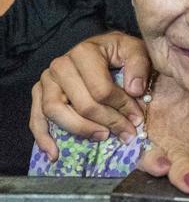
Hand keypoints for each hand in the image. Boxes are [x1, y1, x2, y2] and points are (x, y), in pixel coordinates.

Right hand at [30, 32, 150, 159]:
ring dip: (80, 130)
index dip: (121, 107)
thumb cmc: (119, 52)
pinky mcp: (39, 93)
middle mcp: (60, 65)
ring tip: (102, 137)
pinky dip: (43, 138)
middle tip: (125, 132)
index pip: (101, 89)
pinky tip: (54, 154)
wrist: (101, 48)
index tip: (137, 119)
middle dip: (107, 121)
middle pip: (81, 104)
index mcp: (84, 52)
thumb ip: (139, 65)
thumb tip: (134, 90)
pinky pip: (36, 118)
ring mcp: (47, 80)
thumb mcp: (135, 50)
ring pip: (56, 112)